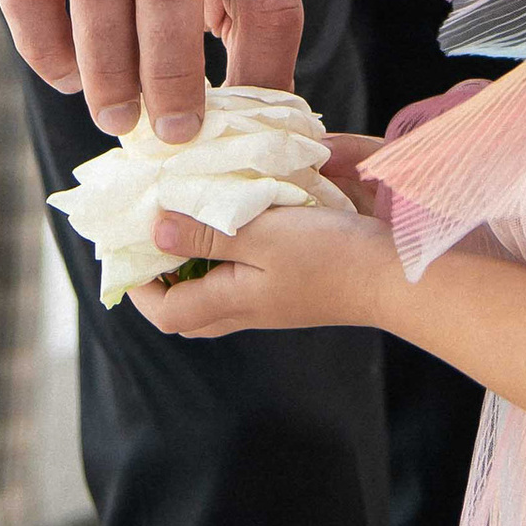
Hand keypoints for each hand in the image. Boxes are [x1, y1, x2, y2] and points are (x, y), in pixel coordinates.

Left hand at [126, 198, 398, 338]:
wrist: (396, 275)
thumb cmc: (328, 255)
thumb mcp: (261, 236)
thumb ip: (207, 234)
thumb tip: (154, 232)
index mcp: (233, 303)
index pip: (167, 313)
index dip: (139, 285)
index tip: (130, 244)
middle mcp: (250, 309)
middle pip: (189, 308)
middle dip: (165, 275)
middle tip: (160, 227)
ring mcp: (276, 299)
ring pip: (219, 290)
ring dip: (201, 257)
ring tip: (196, 212)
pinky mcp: (299, 285)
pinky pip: (250, 274)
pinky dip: (236, 248)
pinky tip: (245, 213)